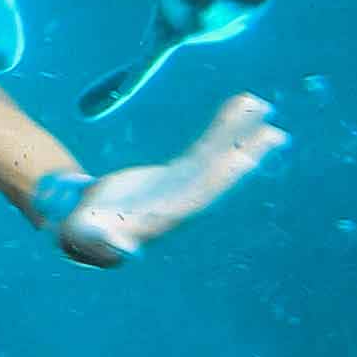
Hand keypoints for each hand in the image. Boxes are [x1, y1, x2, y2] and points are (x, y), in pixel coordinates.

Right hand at [57, 93, 284, 267]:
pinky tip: (241, 107)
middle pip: (219, 176)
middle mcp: (184, 204)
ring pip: (217, 157)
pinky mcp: (180, 174)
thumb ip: (102, 244)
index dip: (222, 178)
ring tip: (262, 106)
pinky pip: (206, 147)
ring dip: (239, 133)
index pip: (200, 195)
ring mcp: (185, 187)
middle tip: (275, 135)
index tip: (246, 161)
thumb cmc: (81, 233)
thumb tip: (127, 250)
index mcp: (164, 218)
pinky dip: (222, 127)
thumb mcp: (84, 238)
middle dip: (245, 155)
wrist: (82, 223)